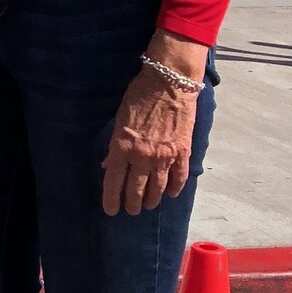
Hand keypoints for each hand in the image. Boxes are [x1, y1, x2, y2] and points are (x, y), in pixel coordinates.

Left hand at [100, 43, 202, 214]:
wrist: (169, 82)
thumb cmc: (139, 95)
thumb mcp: (119, 119)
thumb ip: (115, 146)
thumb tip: (108, 165)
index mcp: (122, 147)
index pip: (113, 182)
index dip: (111, 199)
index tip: (111, 210)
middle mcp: (142, 157)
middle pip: (136, 190)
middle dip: (132, 204)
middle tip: (131, 210)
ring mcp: (164, 156)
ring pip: (157, 188)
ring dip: (152, 200)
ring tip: (148, 205)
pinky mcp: (183, 152)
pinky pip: (179, 178)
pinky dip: (175, 188)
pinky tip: (170, 194)